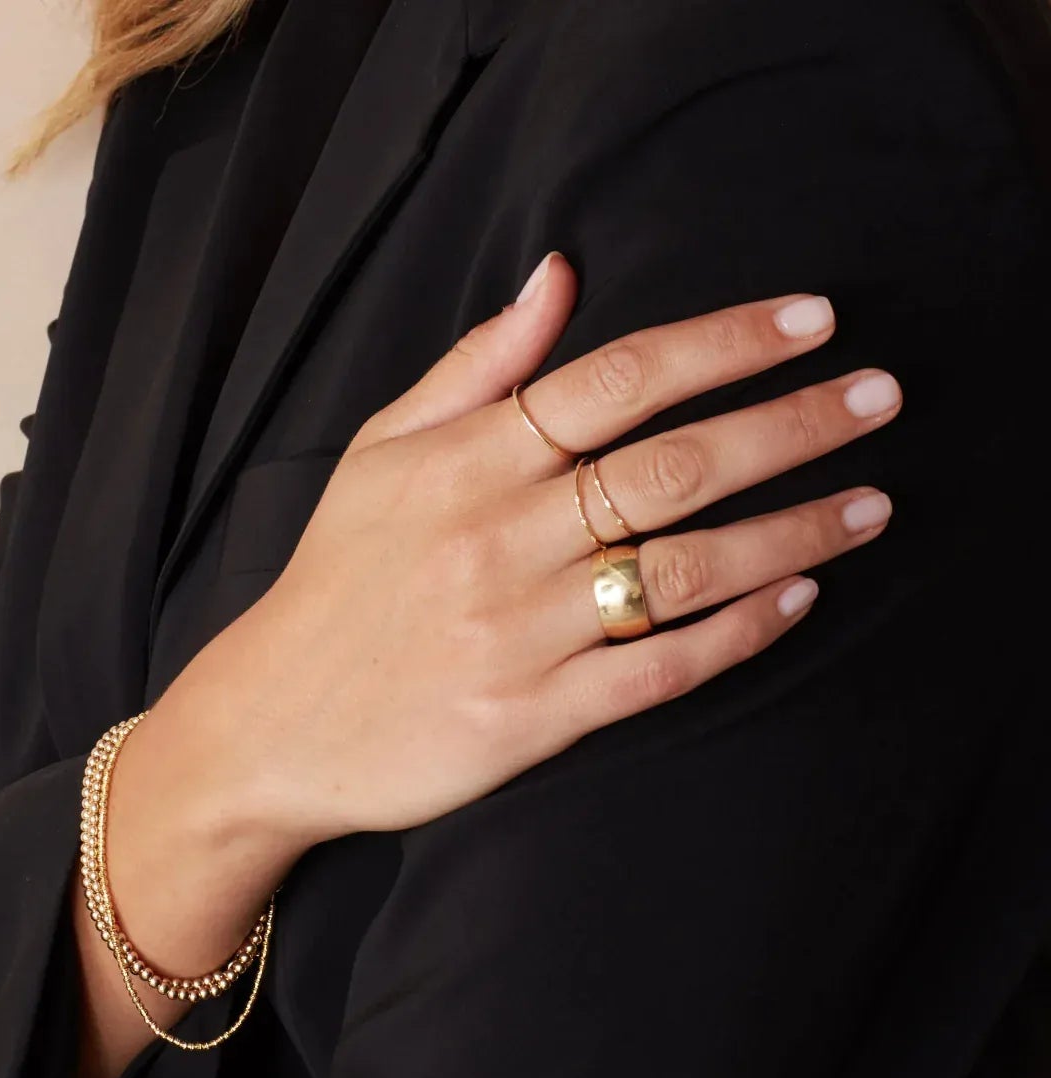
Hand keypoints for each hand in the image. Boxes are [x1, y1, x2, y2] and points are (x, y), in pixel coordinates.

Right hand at [151, 252, 899, 855]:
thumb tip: (562, 276)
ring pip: (683, 569)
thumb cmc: (338, 582)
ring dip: (791, 532)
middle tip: (882, 400)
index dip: (725, 342)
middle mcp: (498, 538)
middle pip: (673, 465)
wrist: (273, 723)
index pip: (618, 378)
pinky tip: (796, 600)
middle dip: (790, 427)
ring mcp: (518, 633)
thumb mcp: (381, 454)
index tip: (812, 321)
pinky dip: (736, 633)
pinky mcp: (529, 719)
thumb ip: (477, 366)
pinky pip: (657, 670)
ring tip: (868, 506)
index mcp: (466, 460)